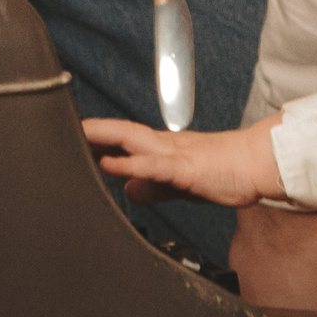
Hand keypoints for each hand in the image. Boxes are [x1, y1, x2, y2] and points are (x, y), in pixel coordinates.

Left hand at [82, 117, 285, 207]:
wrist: (259, 165)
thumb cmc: (227, 172)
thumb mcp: (180, 185)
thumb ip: (154, 186)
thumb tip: (128, 189)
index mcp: (163, 150)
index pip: (122, 141)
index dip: (95, 139)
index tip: (68, 139)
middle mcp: (164, 145)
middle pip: (119, 133)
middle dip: (89, 132)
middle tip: (57, 127)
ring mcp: (175, 154)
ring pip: (132, 140)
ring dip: (102, 137)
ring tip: (76, 135)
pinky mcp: (186, 168)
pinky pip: (154, 165)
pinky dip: (129, 164)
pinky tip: (111, 165)